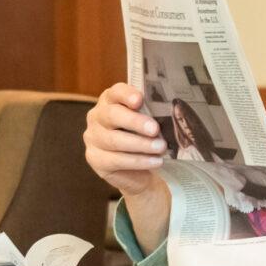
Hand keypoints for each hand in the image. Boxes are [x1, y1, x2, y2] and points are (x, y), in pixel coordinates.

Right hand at [84, 84, 170, 242]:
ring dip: (137, 145)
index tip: (140, 97)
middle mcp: (96, 119)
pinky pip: (112, 160)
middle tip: (155, 130)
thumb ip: (152, 114)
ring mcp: (93, 140)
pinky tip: (153, 161)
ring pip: (111, 140)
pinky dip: (135, 161)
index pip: (112, 93)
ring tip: (159, 148)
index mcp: (110, 102)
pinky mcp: (95, 160)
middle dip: (135, 123)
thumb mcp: (153, 126)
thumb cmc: (150, 142)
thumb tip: (172, 106)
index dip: (124, 94)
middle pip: (110, 116)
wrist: (145, 172)